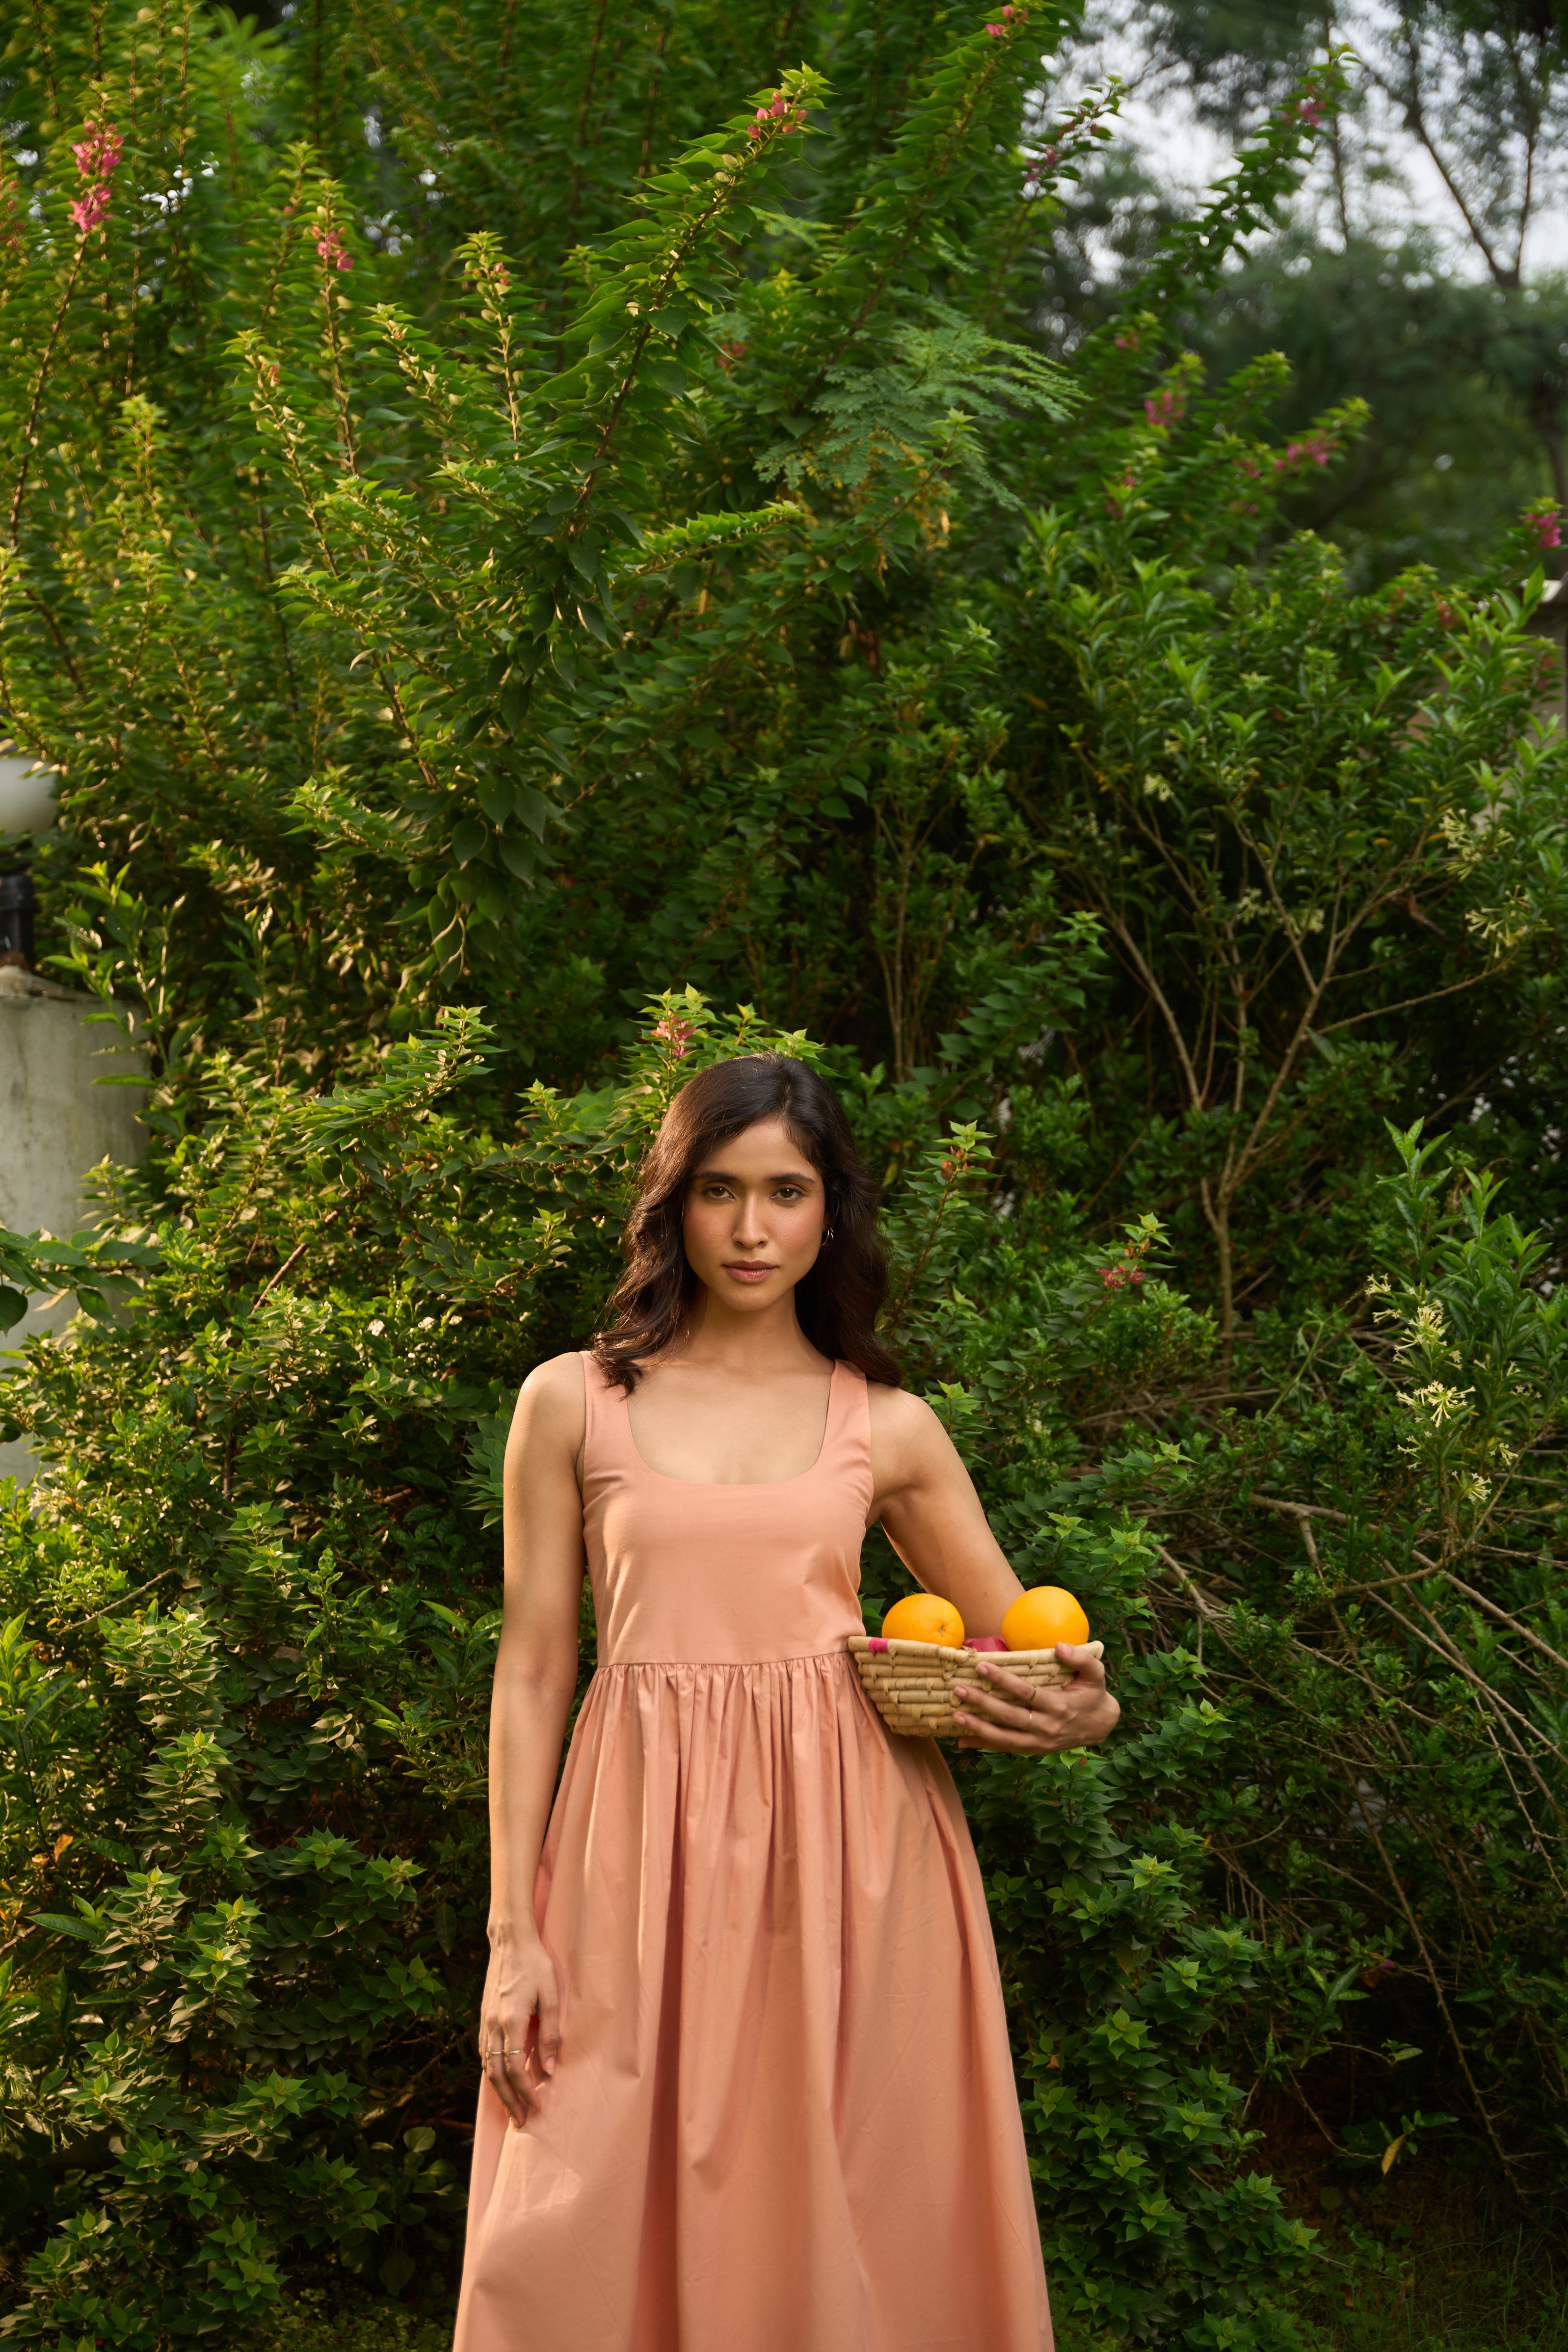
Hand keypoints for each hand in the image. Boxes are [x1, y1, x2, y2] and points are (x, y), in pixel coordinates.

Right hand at [478, 1931, 560, 2129]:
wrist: (510, 1941)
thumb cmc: (536, 1964)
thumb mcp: (551, 1995)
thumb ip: (551, 2032)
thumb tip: (551, 2068)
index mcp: (511, 2021)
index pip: (515, 2068)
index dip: (526, 2092)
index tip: (537, 2109)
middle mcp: (493, 2025)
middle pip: (496, 2074)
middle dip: (509, 2101)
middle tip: (521, 2123)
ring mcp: (485, 2021)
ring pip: (486, 2066)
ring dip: (499, 2090)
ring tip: (511, 2109)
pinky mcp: (484, 2016)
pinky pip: (483, 2052)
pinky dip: (490, 2071)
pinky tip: (498, 2079)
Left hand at [951, 1642, 1119, 1755]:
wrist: (1100, 1726)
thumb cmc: (1093, 1694)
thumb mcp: (1096, 1674)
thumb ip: (1080, 1659)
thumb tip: (1059, 1646)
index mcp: (1059, 1707)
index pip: (1026, 1692)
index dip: (1003, 1680)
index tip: (982, 1667)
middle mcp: (1046, 1727)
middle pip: (1009, 1716)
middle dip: (982, 1703)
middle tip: (959, 1690)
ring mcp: (1039, 1742)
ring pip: (1004, 1738)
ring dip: (978, 1728)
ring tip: (955, 1715)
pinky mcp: (1033, 1750)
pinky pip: (1005, 1748)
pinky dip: (983, 1745)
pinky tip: (962, 1740)